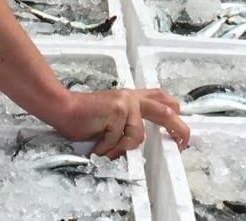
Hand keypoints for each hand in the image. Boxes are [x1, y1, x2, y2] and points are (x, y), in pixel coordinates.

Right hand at [51, 89, 189, 158]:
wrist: (62, 108)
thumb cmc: (82, 116)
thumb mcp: (110, 116)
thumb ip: (126, 123)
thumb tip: (137, 141)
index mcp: (131, 97)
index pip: (160, 97)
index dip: (174, 111)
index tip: (179, 130)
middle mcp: (131, 98)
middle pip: (165, 111)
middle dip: (179, 128)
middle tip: (183, 143)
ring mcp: (125, 103)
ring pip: (137, 136)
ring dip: (119, 148)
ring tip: (103, 148)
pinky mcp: (117, 110)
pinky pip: (120, 140)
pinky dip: (108, 148)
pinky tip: (96, 145)